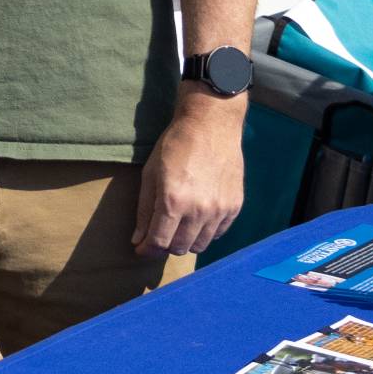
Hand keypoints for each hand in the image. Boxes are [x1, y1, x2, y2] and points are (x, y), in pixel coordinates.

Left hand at [132, 107, 243, 257]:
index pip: (159, 243)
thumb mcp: (150, 174)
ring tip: (179, 225)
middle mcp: (199, 210)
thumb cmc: (175, 145)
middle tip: (160, 232)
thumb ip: (144, 210)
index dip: (147, 249)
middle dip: (165, 245)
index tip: (142, 248)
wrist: (211, 124)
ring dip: (186, 241)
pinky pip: (218, 233)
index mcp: (173, 201)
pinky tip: (198, 217)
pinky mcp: (235, 206)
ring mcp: (220, 210)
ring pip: (200, 245)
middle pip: (179, 248)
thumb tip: (137, 240)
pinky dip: (205, 232)